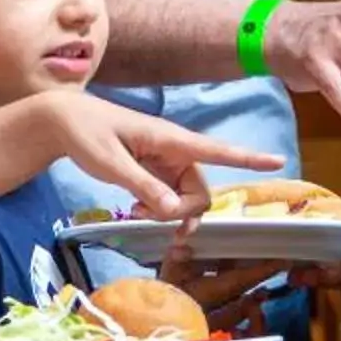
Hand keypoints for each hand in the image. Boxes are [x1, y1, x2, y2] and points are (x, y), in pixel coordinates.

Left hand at [45, 91, 280, 220]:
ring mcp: (165, 162)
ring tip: (137, 214)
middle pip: (201, 188)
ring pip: (187, 196)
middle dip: (185, 210)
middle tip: (148, 218)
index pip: (216, 149)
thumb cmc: (86, 133)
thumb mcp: (111, 162)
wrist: (63, 122)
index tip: (278, 161)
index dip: (248, 158)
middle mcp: (174, 150)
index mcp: (169, 138)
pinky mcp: (154, 171)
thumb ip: (143, 185)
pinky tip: (138, 210)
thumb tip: (175, 211)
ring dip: (170, 213)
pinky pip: (171, 196)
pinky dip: (160, 209)